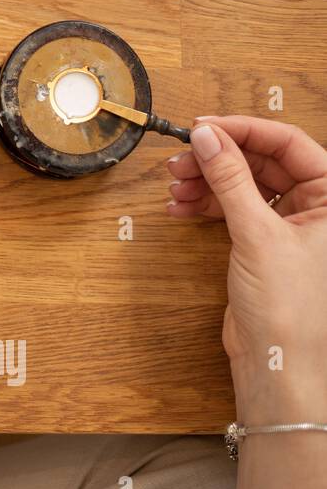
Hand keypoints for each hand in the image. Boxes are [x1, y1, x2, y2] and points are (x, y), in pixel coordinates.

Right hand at [166, 116, 326, 422]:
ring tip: (175, 187)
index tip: (203, 128)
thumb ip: (229, 178)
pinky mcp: (264, 242)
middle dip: (218, 159)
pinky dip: (206, 205)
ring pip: (243, 184)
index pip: (288, 143)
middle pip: (261, 162)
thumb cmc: (290, 306)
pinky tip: (181, 207)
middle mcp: (317, 207)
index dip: (243, 130)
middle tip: (180, 160)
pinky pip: (233, 208)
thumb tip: (207, 136)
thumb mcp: (256, 232)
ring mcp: (290, 224)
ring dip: (206, 182)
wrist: (278, 360)